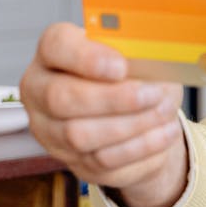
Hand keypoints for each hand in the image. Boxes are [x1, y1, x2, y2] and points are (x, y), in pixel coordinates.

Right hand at [21, 22, 187, 206]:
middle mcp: (40, 90)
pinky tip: (165, 132)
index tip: (121, 67)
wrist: (142, 112)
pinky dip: (140, 147)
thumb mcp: (142, 55)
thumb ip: (139, 55)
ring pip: (79, 135)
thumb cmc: (136, 72)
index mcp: (54, 51)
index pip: (56, 45)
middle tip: (152, 95)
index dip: (86, 58)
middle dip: (113, 99)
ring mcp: (50, 130)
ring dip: (130, 125)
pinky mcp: (72, 161)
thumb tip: (153, 66)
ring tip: (164, 112)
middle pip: (60, 98)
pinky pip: (102, 160)